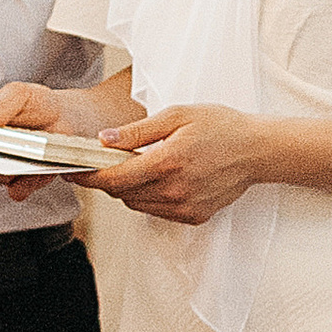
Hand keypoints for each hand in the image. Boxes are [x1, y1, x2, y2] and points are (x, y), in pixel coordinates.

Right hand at [0, 83, 67, 202]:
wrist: (68, 118)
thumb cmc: (36, 103)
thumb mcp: (19, 94)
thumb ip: (1, 106)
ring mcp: (2, 165)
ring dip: (10, 168)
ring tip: (29, 151)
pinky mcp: (22, 181)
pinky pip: (17, 191)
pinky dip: (28, 183)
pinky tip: (38, 168)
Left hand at [77, 102, 265, 223]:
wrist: (259, 151)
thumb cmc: (221, 126)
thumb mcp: (177, 115)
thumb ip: (137, 131)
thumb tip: (104, 139)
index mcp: (167, 162)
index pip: (113, 178)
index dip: (88, 176)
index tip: (72, 171)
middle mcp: (174, 190)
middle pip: (121, 193)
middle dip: (107, 179)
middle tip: (105, 161)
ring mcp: (184, 207)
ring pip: (136, 205)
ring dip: (128, 189)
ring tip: (137, 167)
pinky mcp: (193, 217)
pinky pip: (157, 211)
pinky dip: (149, 198)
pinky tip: (160, 179)